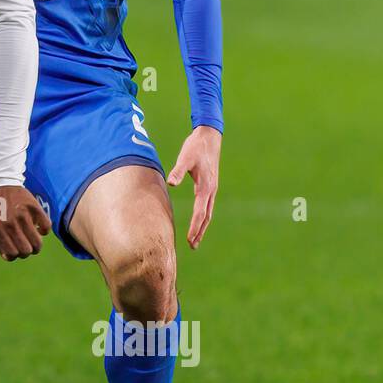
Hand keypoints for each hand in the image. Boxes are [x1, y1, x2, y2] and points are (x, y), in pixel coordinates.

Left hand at [0, 185, 50, 260]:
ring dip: (36, 245)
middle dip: (26, 252)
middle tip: (25, 246)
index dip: (14, 255)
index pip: (11, 254)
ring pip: (37, 243)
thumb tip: (9, 257)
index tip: (15, 251)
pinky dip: (44, 230)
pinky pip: (46, 227)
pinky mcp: (33, 207)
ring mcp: (22, 215)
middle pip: (26, 251)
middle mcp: (9, 224)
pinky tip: (39, 228)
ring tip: (34, 241)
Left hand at [166, 125, 221, 248]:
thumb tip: (171, 183)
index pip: (200, 213)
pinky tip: (198, 219)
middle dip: (200, 231)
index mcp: (206, 187)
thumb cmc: (195, 147)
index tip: (190, 240)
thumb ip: (178, 171)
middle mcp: (211, 190)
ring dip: (202, 226)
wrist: (209, 136)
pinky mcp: (209, 185)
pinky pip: (207, 205)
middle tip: (192, 245)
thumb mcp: (185, 158)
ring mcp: (212, 188)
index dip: (195, 227)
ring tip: (195, 239)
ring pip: (208, 212)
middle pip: (206, 216)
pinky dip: (203, 216)